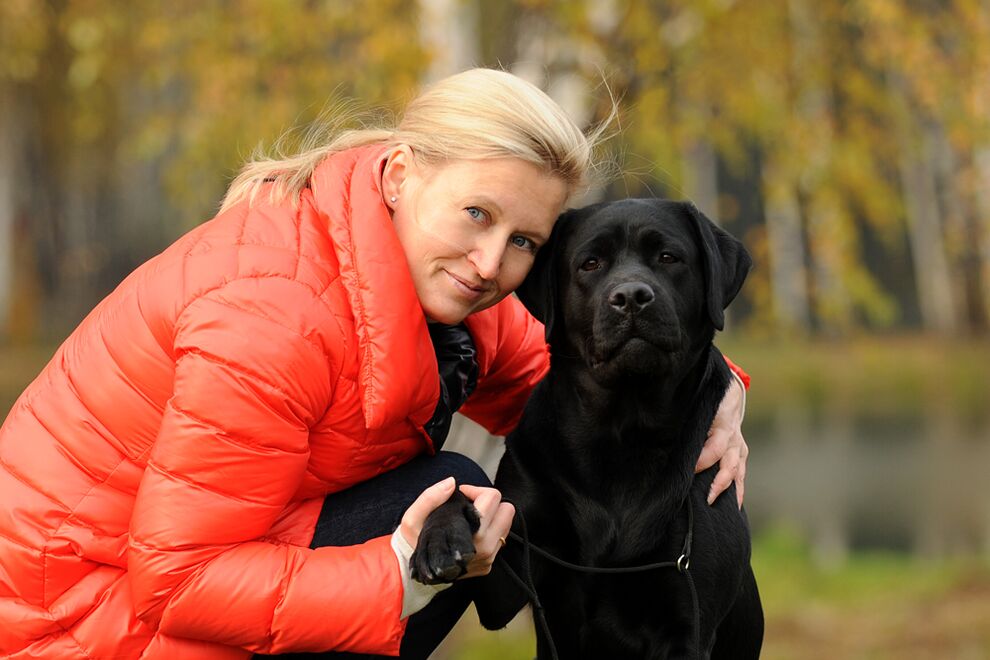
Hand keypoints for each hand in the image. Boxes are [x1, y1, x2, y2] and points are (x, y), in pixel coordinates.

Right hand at [400, 478, 514, 579]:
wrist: (416, 575)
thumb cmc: (415, 543)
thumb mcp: (413, 517)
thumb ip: (431, 496)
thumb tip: (452, 482)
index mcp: (470, 533)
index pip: (492, 497)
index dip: (475, 490)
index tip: (461, 496)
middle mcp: (484, 548)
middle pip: (507, 510)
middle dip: (489, 503)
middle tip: (470, 506)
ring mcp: (488, 558)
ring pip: (506, 525)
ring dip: (491, 518)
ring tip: (469, 521)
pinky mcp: (488, 566)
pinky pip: (499, 540)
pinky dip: (488, 533)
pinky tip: (470, 535)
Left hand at [696, 376, 747, 507]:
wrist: (730, 393)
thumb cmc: (708, 400)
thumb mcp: (699, 406)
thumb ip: (689, 420)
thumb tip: (663, 434)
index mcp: (722, 427)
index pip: (715, 448)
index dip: (703, 461)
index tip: (689, 471)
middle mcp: (733, 439)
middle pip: (730, 465)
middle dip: (719, 483)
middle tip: (707, 498)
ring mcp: (739, 447)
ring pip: (738, 471)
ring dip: (730, 490)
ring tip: (720, 507)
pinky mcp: (741, 453)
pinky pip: (741, 474)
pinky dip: (738, 490)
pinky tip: (734, 507)